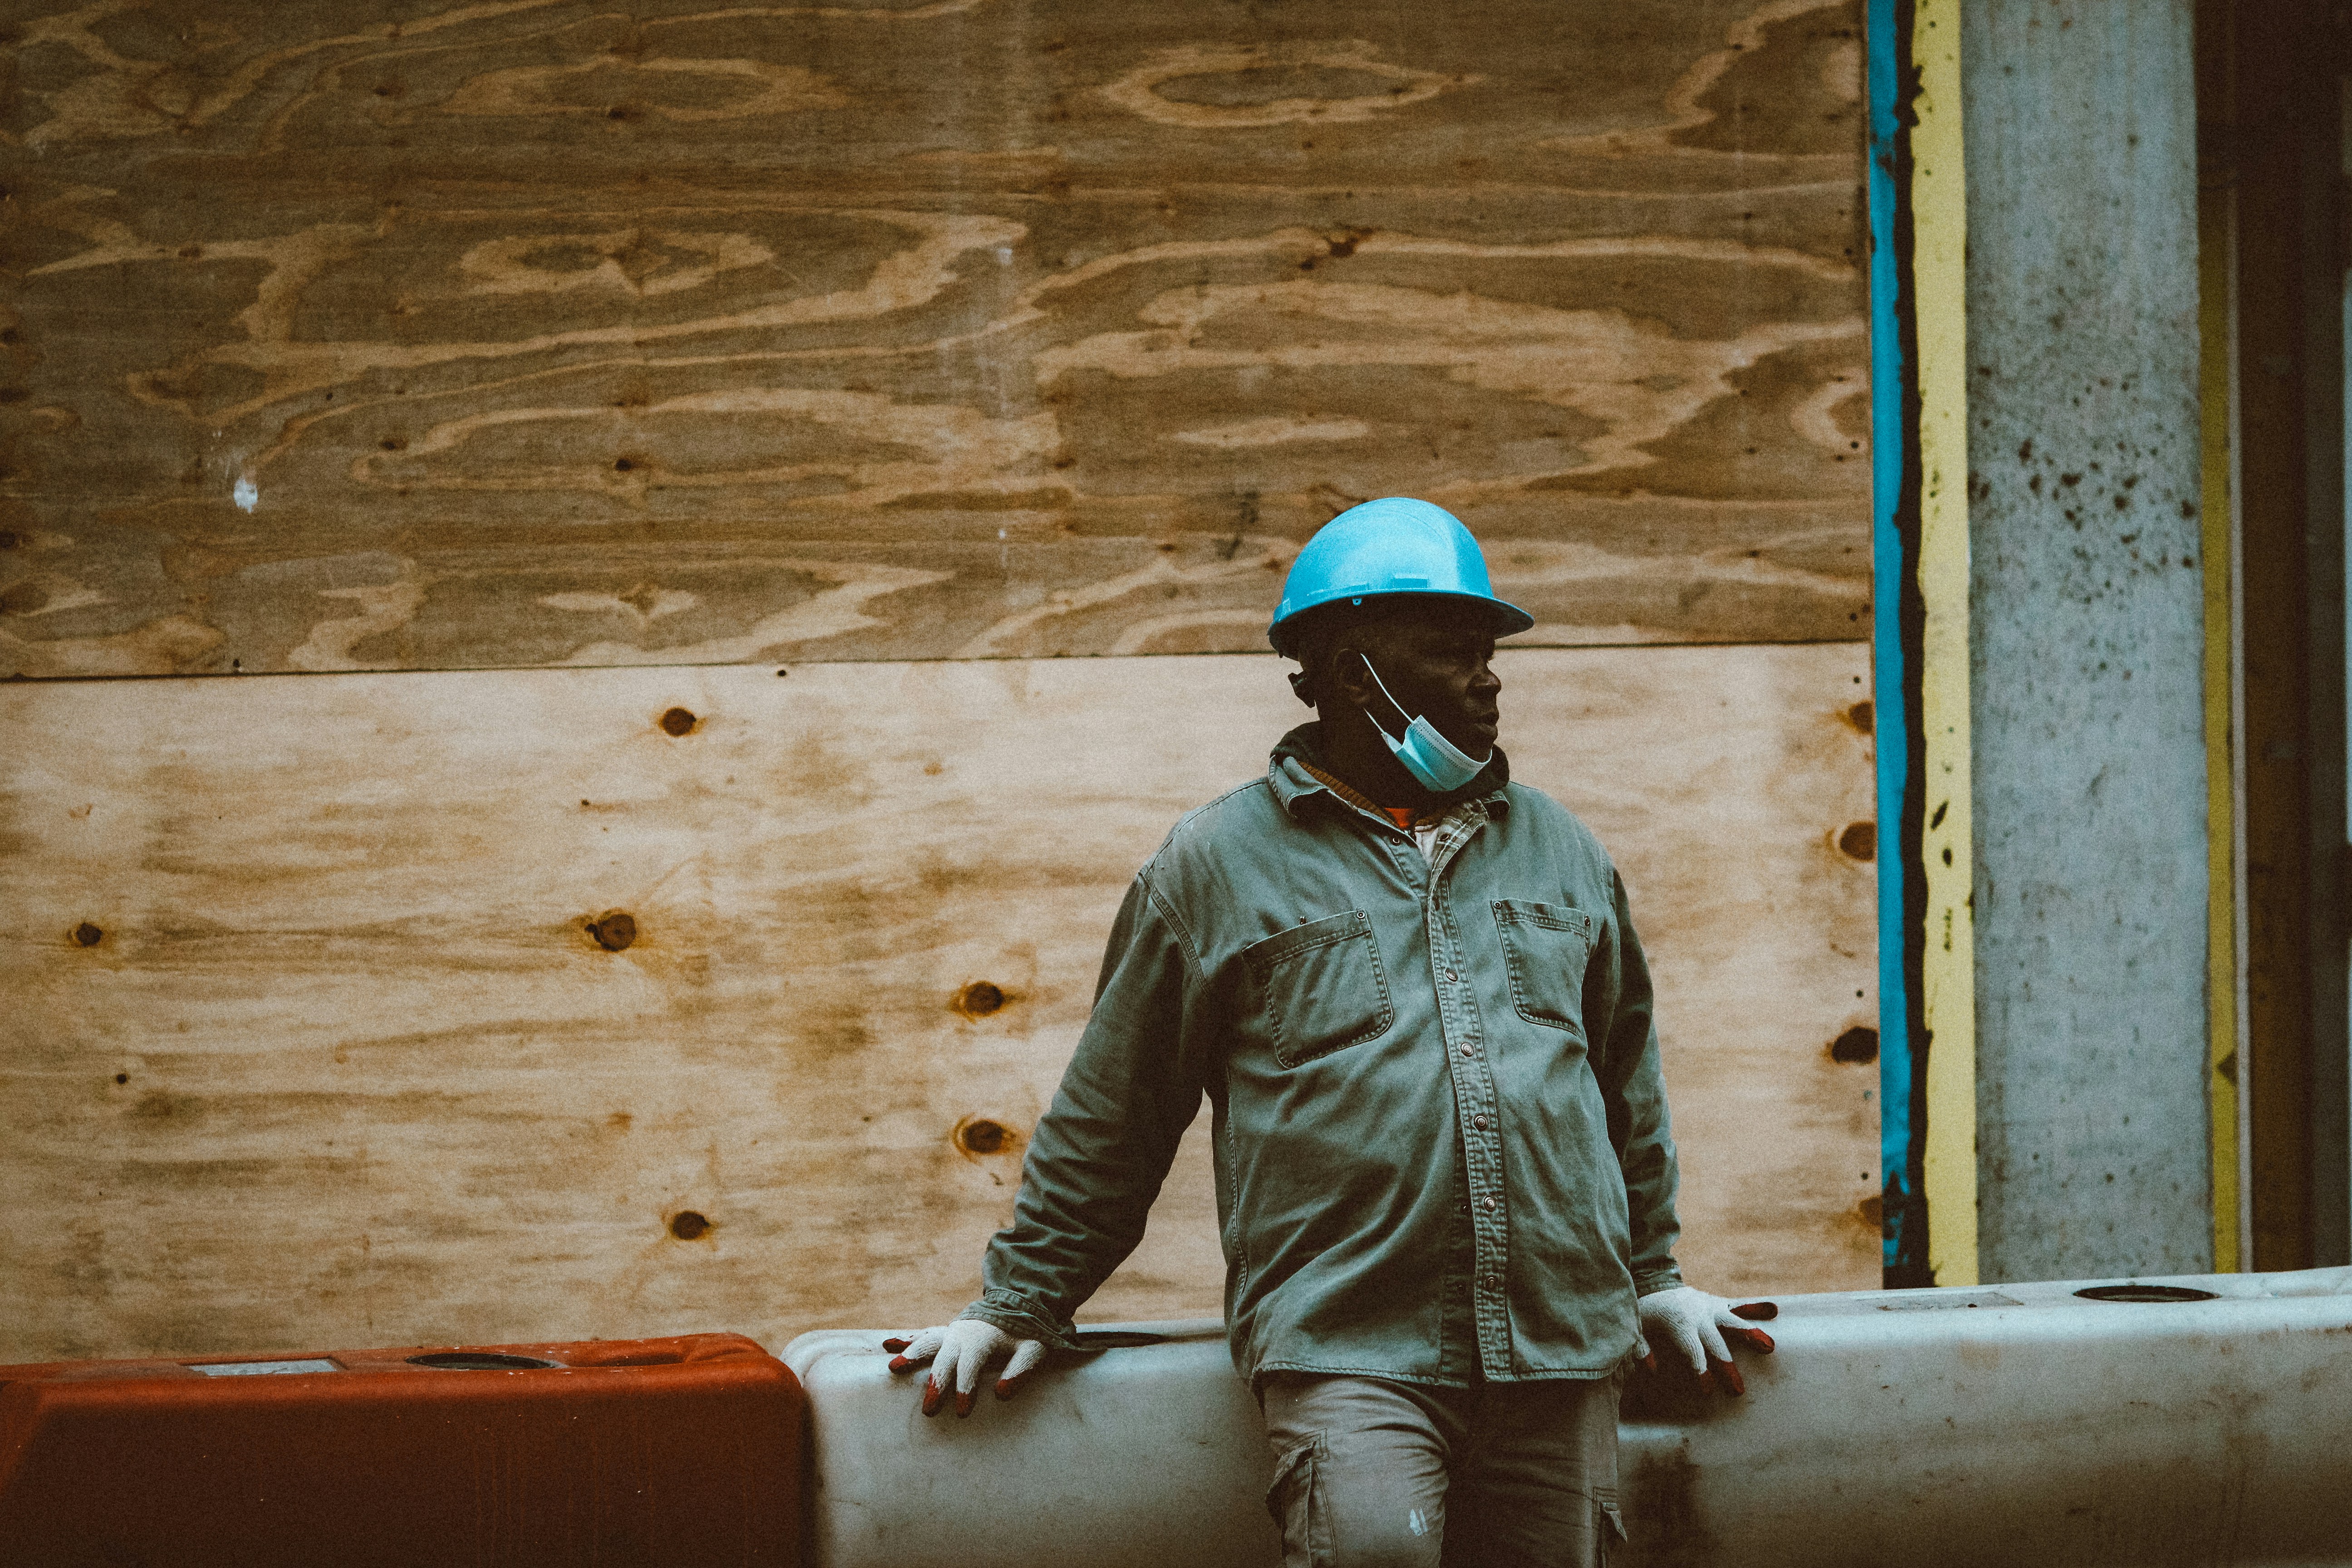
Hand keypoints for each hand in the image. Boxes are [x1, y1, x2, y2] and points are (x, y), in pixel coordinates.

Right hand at [882, 1320, 1044, 1416]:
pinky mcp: (945, 1332)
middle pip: (944, 1359)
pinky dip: (905, 1339)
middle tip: (928, 1409)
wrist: (1016, 1306)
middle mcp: (962, 1334)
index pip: (971, 1366)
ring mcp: (951, 1332)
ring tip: (893, 1368)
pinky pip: (923, 1335)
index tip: (963, 1412)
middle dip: (936, 1383)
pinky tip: (887, 1345)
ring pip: (927, 1342)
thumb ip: (1021, 1370)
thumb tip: (1001, 1394)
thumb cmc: (1026, 1334)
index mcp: (983, 1339)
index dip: (966, 1388)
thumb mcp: (1034, 1350)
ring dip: (911, 1354)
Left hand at [1635, 1285, 1777, 1395]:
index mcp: (1678, 1324)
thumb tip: (1651, 1368)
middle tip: (1738, 1391)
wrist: (1655, 1283)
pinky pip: (1739, 1305)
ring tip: (1770, 1347)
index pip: (1691, 1351)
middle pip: (1716, 1343)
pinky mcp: (1719, 1303)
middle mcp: (1698, 1315)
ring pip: (1733, 1321)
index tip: (1707, 1391)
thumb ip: (1639, 1349)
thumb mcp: (1636, 1329)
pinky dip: (1756, 1307)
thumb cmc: (1646, 1315)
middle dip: (1726, 1366)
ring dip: (1751, 1333)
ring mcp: (1710, 1307)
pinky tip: (1775, 1310)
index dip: (1699, 1370)